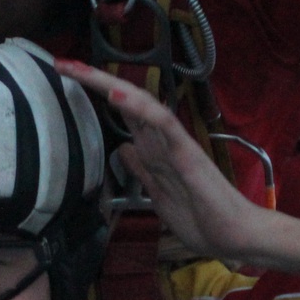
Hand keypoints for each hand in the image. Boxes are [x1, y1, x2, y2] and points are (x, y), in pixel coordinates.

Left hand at [59, 62, 299, 278]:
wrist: (237, 237)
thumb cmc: (203, 219)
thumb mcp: (158, 195)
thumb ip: (142, 170)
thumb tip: (124, 150)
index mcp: (155, 150)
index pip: (123, 114)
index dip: (96, 96)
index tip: (67, 82)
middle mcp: (163, 140)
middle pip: (126, 102)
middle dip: (94, 80)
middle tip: (61, 62)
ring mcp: (175, 144)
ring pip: (140, 104)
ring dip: (109, 85)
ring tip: (80, 69)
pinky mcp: (187, 154)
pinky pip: (162, 124)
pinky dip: (140, 108)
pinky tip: (117, 96)